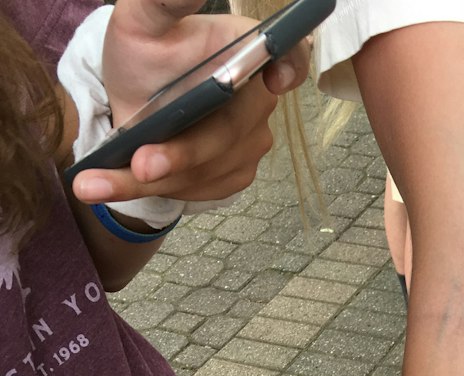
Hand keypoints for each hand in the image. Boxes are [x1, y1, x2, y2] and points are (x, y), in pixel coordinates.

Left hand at [70, 0, 309, 206]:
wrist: (129, 102)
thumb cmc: (141, 55)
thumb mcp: (141, 20)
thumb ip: (164, 0)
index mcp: (246, 50)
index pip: (290, 54)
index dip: (292, 65)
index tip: (274, 79)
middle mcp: (257, 99)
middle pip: (229, 134)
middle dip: (182, 153)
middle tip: (140, 164)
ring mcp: (250, 143)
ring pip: (205, 170)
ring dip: (151, 181)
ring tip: (94, 182)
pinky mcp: (233, 175)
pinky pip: (194, 189)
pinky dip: (147, 192)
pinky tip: (106, 184)